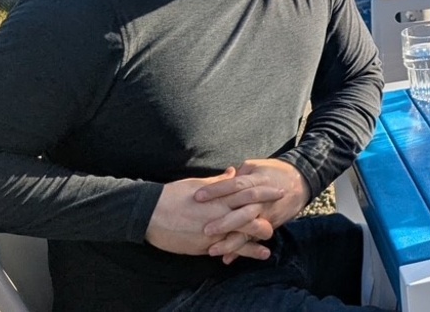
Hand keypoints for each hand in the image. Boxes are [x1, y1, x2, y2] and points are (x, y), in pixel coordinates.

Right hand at [145, 167, 282, 259]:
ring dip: (256, 242)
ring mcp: (213, 231)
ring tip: (268, 247)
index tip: (280, 191)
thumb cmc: (172, 195)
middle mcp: (219, 214)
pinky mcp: (204, 246)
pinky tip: (249, 257)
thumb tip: (234, 172)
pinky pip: (225, 250)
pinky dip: (238, 253)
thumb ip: (219, 181)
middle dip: (266, 219)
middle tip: (279, 219)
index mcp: (219, 196)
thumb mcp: (198, 184)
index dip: (266, 193)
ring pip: (241, 237)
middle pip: (250, 216)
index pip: (249, 192)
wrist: (149, 213)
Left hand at [194, 159, 310, 260]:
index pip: (235, 184)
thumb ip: (238, 174)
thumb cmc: (273, 172)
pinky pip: (255, 238)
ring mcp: (267, 213)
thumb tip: (222, 177)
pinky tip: (228, 258)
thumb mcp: (255, 167)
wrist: (301, 181)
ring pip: (250, 229)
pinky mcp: (270, 224)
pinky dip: (242, 249)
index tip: (197, 197)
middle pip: (244, 210)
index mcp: (257, 180)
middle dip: (225, 221)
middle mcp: (263, 198)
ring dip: (232, 241)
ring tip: (212, 250)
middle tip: (205, 230)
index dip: (217, 190)